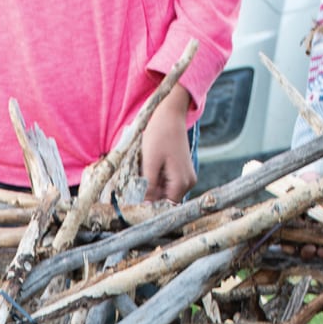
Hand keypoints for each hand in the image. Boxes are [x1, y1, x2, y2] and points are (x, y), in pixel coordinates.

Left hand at [141, 84, 195, 202]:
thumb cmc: (160, 134)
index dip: (150, 209)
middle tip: (134, 192)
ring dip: (153, 190)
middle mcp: (188, 183)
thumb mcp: (149, 162)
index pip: (165, 208)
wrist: (171, 114)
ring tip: (143, 177)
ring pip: (166, 193)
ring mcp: (187, 177)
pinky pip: (169, 184)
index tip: (135, 207)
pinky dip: (158, 182)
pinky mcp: (183, 172)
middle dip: (151, 199)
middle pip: (166, 201)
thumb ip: (148, 187)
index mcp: (181, 183)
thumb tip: (144, 206)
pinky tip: (150, 172)